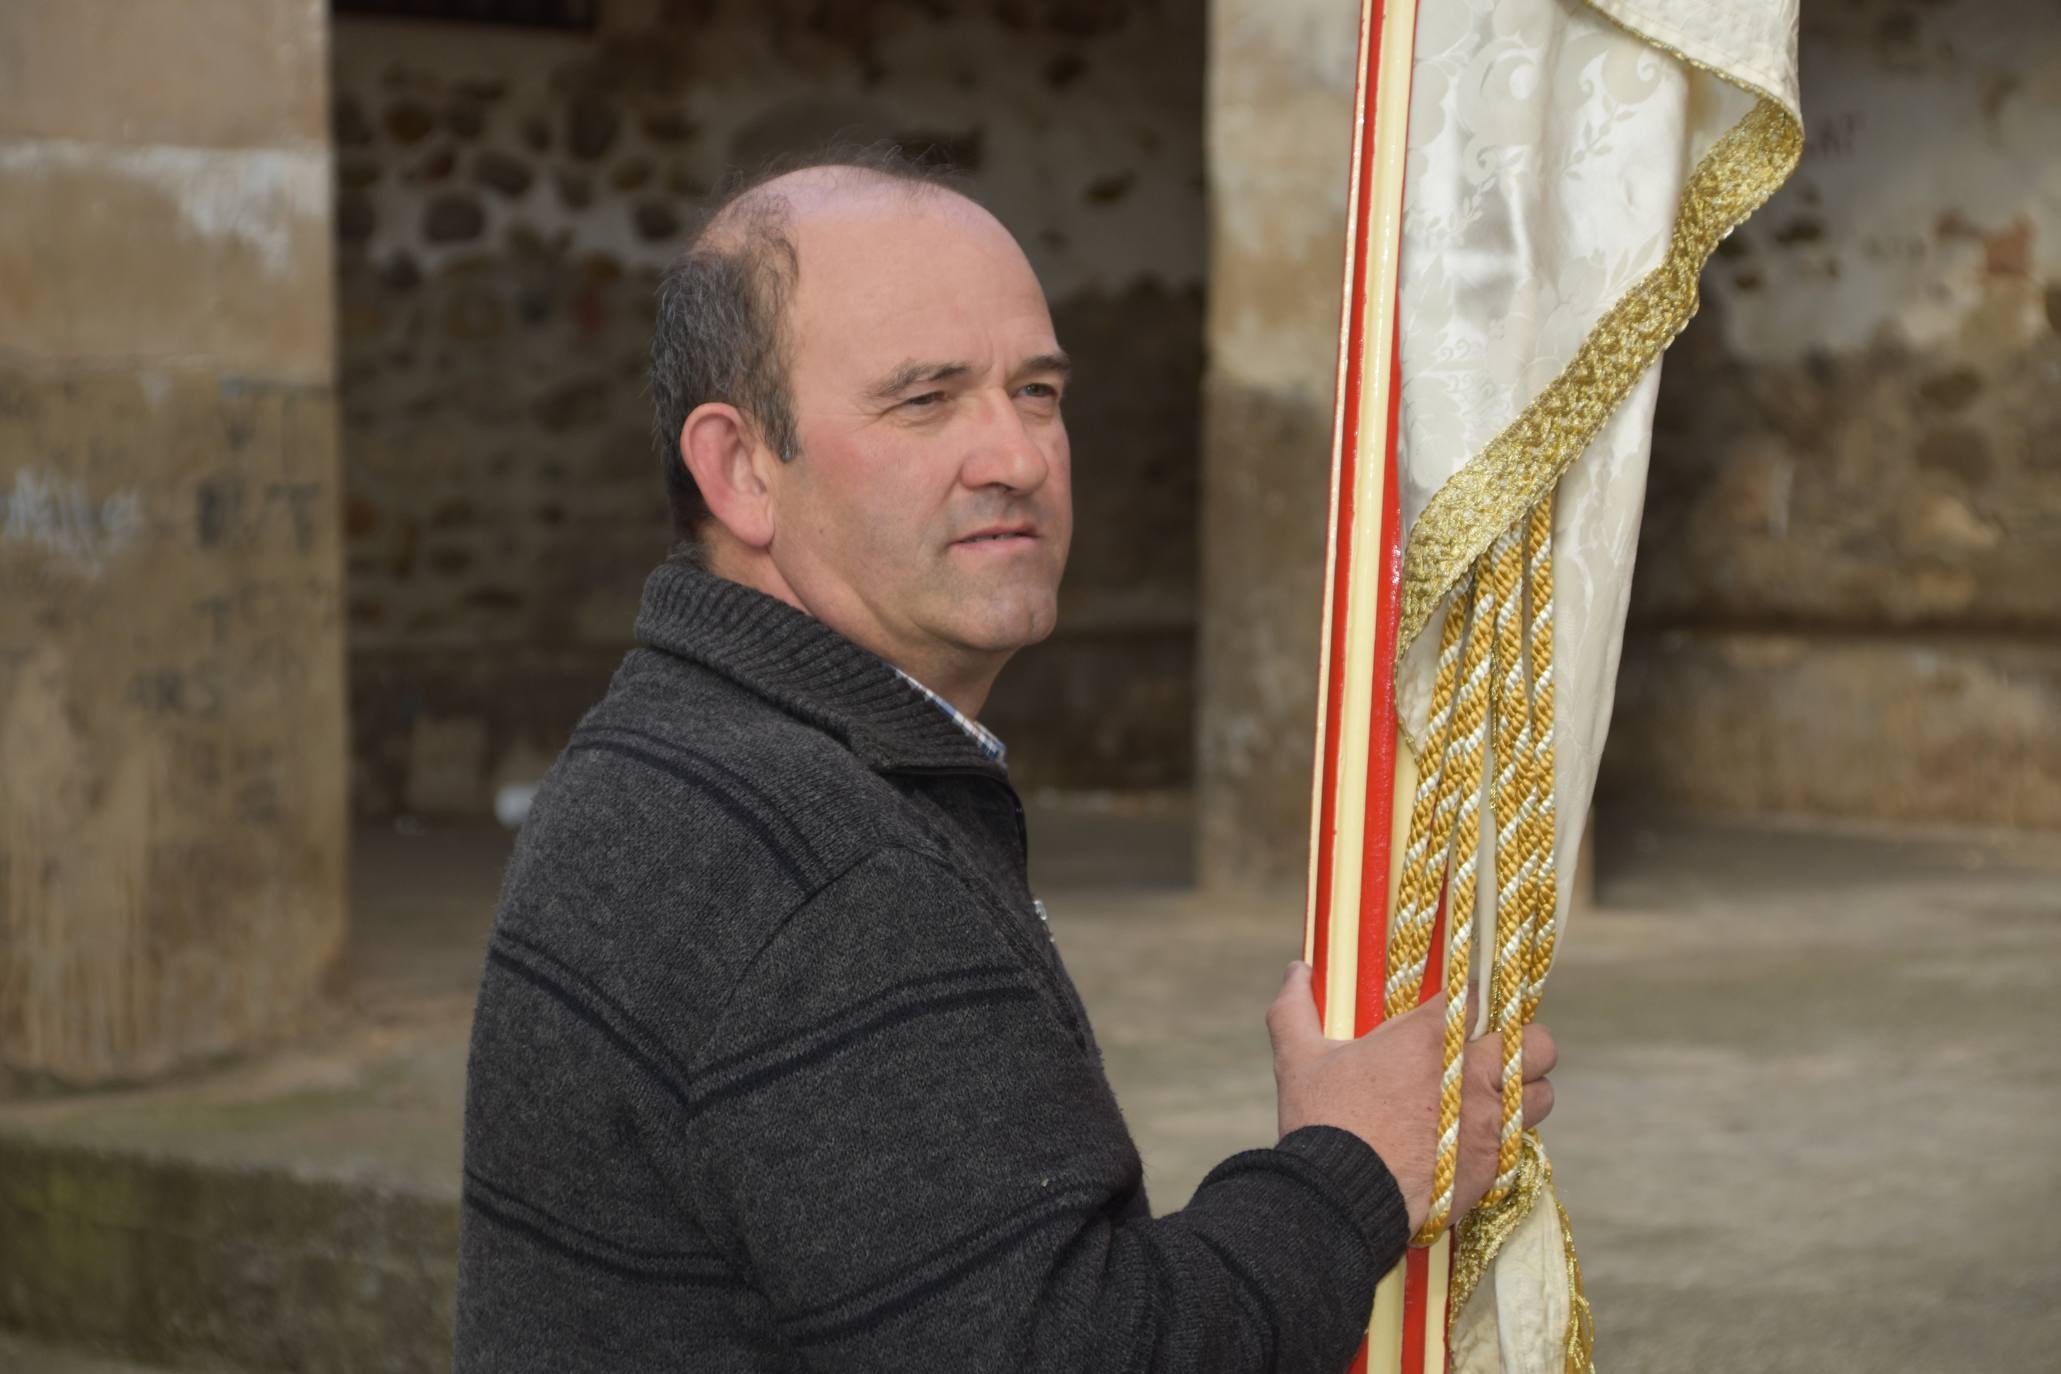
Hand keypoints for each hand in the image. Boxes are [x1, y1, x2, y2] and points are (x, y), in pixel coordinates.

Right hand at [1266, 961, 1556, 1237]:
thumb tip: (1296, 969)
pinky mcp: (1493, 1163)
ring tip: (1495, 1096)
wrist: (1340, 1197)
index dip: (1476, 999)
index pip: (1483, 995)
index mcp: (1433, 1035)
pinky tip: (1479, 1136)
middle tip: (1492, 1051)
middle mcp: (1474, 1073)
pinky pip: (1525, 1140)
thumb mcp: (1298, 1057)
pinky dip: (1510, 1134)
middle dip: (1521, 1042)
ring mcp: (1490, 1121)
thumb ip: (1296, 1007)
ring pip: (1543, 1093)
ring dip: (1525, 1091)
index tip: (1463, 1007)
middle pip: (1537, 1042)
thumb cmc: (1322, 1120)